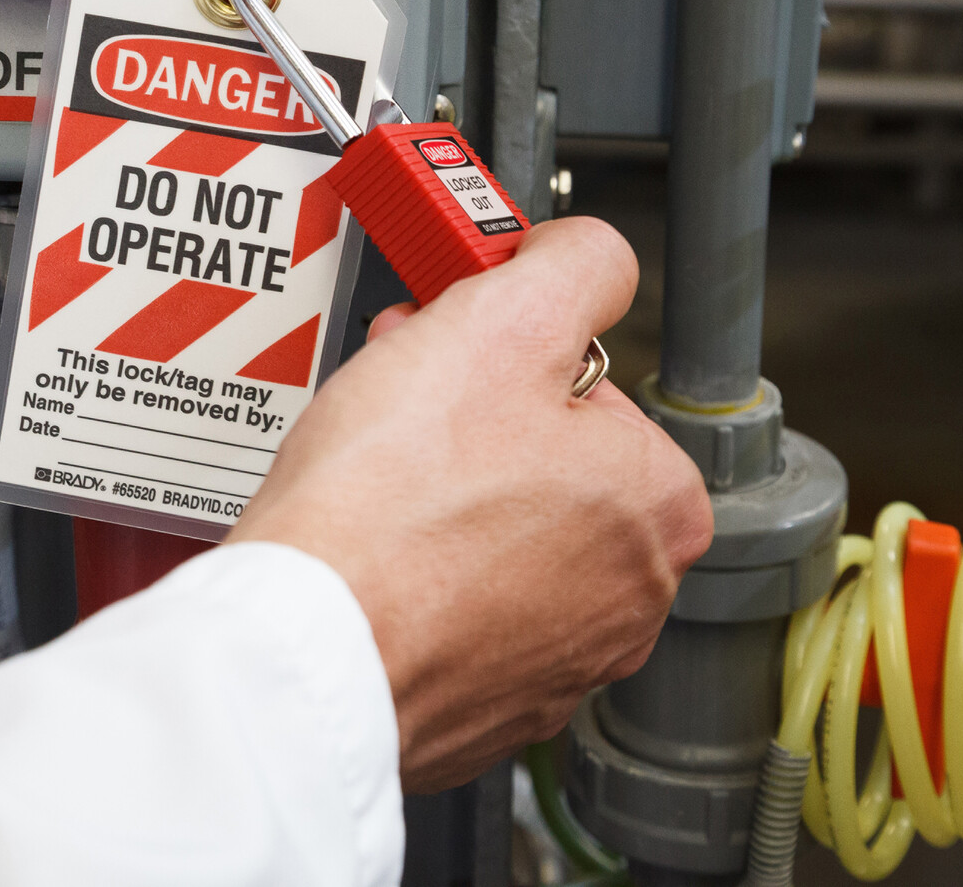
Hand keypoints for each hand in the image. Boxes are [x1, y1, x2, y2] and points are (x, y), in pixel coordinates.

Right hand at [229, 217, 711, 792]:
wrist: (302, 643)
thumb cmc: (389, 502)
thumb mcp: (499, 321)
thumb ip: (575, 266)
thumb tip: (591, 254)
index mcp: (660, 505)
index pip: (590, 388)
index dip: (504, 353)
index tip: (448, 351)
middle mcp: (630, 598)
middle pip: (547, 465)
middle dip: (471, 425)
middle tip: (399, 408)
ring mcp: (558, 663)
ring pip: (500, 540)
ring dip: (442, 501)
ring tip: (373, 484)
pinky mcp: (486, 708)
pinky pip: (454, 611)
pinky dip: (416, 579)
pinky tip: (369, 554)